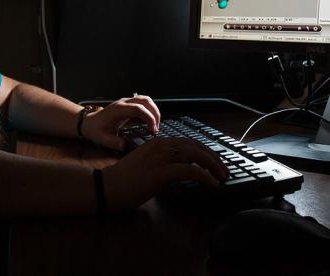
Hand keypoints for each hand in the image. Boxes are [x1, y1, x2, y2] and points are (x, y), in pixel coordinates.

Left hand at [80, 94, 160, 150]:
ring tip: (155, 124)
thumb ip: (113, 142)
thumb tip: (124, 146)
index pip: (139, 108)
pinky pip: (142, 103)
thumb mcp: (103, 139)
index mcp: (118, 109)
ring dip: (153, 110)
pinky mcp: (127, 105)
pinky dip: (149, 110)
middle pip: (145, 100)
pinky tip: (149, 122)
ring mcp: (126, 102)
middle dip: (154, 113)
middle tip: (156, 128)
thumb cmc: (95, 130)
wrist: (89, 122)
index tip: (153, 129)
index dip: (148, 117)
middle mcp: (123, 103)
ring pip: (145, 99)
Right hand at [101, 137, 228, 211]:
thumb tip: (181, 171)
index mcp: (157, 143)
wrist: (106, 187)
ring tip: (221, 176)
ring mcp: (160, 157)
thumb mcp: (145, 165)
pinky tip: (212, 183)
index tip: (215, 162)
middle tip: (224, 170)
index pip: (188, 142)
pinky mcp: (160, 171)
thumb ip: (162, 163)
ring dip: (213, 166)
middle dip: (213, 158)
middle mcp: (160, 146)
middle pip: (195, 146)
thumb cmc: (123, 180)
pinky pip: (190, 170)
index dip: (205, 152)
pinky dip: (205, 176)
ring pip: (195, 155)